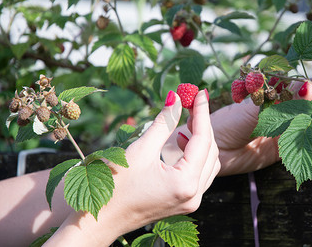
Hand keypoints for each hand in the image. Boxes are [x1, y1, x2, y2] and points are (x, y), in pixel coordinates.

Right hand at [45, 90, 219, 245]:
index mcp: (185, 183)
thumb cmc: (115, 186)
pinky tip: (182, 142)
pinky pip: (201, 174)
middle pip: (210, 151)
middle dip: (203, 124)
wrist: (101, 220)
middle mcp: (194, 195)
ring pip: (209, 163)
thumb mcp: (140, 150)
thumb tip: (176, 97)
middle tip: (192, 103)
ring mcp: (191, 202)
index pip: (203, 140)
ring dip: (202, 140)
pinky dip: (197, 156)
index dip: (202, 112)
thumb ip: (163, 123)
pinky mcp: (185, 202)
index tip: (199, 92)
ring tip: (188, 119)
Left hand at [164, 78, 311, 175]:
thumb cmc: (228, 121)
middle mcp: (276, 114)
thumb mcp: (255, 107)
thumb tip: (300, 85)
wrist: (213, 149)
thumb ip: (278, 99)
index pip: (295, 89)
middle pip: (305, 105)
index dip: (311, 86)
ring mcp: (279, 132)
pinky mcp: (279, 151)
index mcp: (268, 99)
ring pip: (306, 122)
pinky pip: (302, 143)